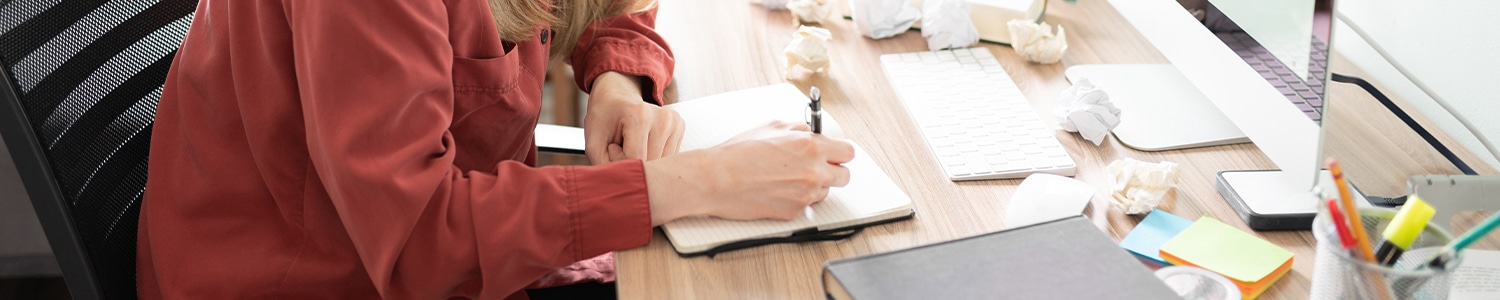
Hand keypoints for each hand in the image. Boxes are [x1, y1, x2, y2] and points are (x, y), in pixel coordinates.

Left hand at [583, 71, 683, 163]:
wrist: (616, 95)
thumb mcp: (593, 143)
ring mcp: (674, 122)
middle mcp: (663, 118)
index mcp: (639, 116)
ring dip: (646, 162)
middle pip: (652, 164)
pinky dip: (655, 157)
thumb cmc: (604, 119)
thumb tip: (629, 190)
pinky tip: (645, 144)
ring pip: (662, 165)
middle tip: (622, 147)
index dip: (621, 163)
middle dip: (635, 164)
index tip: (612, 148)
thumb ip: (606, 168)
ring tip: (633, 144)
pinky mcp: (680, 127)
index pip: (637, 160)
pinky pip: (668, 158)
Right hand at [642, 121, 855, 224]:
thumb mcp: (771, 127)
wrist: (716, 179)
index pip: (848, 152)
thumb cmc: (737, 153)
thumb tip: (811, 131)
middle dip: (833, 171)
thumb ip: (799, 129)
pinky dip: (796, 198)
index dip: (839, 153)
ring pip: (825, 192)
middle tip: (816, 167)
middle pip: (844, 176)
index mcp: (810, 146)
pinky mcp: (793, 212)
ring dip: (814, 185)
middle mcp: (813, 172)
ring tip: (788, 178)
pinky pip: (806, 205)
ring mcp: (805, 195)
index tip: (834, 153)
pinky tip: (777, 189)